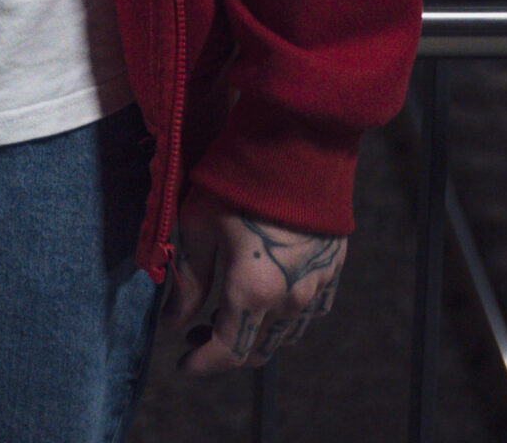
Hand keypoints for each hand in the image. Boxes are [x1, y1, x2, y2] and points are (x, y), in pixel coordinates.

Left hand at [160, 187, 344, 373]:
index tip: (183, 365)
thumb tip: (173, 323)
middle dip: (224, 350)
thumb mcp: (197, 225)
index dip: (203, 364)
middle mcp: (290, 299)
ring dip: (255, 334)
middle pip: (258, 350)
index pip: (227, 351)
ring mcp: (316, 286)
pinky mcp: (333, 268)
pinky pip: (311, 311)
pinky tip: (269, 297)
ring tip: (229, 312)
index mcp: (253, 292)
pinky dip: (286, 316)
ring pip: (285, 334)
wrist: (296, 142)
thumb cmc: (237, 179)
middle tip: (197, 333)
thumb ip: (188, 281)